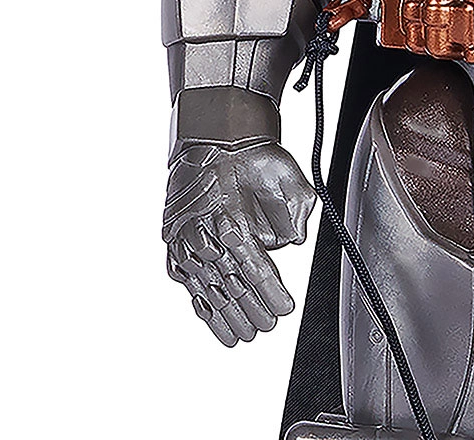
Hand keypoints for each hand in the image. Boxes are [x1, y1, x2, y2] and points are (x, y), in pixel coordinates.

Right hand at [163, 140, 315, 345]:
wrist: (211, 138)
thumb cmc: (247, 154)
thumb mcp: (283, 172)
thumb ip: (294, 209)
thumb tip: (296, 239)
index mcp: (232, 219)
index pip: (255, 268)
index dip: (271, 291)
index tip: (285, 308)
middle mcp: (205, 235)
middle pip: (233, 284)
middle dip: (253, 309)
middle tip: (269, 324)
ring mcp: (187, 243)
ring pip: (210, 289)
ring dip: (228, 315)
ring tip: (245, 335)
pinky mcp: (176, 245)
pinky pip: (190, 282)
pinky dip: (203, 304)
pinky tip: (213, 319)